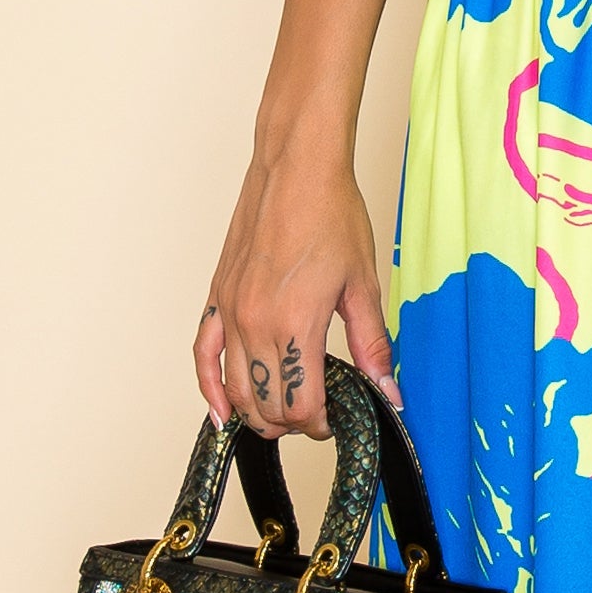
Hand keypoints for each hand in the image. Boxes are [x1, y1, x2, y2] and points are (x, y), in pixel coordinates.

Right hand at [196, 138, 396, 439]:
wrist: (297, 169)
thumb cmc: (331, 214)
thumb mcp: (364, 286)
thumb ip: (372, 346)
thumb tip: (389, 392)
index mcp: (294, 324)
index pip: (300, 405)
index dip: (321, 423)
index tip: (336, 417)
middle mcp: (254, 323)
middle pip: (266, 406)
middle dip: (293, 421)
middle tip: (317, 412)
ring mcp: (230, 311)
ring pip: (234, 390)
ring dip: (258, 413)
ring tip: (283, 413)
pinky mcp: (217, 297)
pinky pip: (203, 356)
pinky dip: (210, 389)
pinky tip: (221, 412)